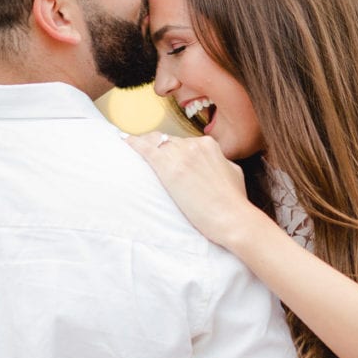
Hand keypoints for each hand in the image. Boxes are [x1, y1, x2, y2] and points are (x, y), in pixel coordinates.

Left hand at [125, 132, 256, 247]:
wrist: (232, 217)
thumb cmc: (234, 202)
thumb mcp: (233, 173)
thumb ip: (220, 163)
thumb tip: (216, 165)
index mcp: (209, 145)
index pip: (184, 142)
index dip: (172, 148)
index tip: (165, 153)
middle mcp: (194, 145)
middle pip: (168, 141)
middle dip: (157, 146)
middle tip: (144, 151)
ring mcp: (181, 155)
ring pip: (156, 143)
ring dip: (144, 145)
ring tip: (131, 145)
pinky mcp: (169, 168)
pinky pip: (147, 149)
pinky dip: (134, 143)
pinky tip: (123, 141)